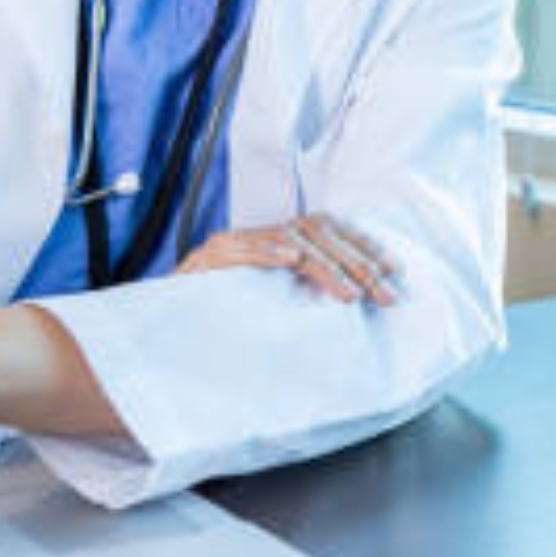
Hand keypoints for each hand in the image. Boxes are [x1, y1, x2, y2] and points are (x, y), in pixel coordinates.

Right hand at [175, 214, 399, 305]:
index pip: (330, 230)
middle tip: (382, 293)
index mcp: (278, 243)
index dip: (363, 246)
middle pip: (317, 234)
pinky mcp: (205, 260)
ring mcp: (232, 245)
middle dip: (356, 263)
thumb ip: (306, 295)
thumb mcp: (273, 305)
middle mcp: (259, 237)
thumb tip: (358, 301)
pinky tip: (289, 259)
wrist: (162, 325)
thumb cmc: (221, 316)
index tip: (393, 269)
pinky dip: (265, 252)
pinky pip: (238, 249)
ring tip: (348, 292)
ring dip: (323, 266)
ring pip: (287, 241)